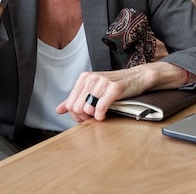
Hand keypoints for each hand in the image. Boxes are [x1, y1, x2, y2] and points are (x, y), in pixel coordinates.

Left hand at [55, 62, 189, 122]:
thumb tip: (59, 109)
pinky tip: (103, 116)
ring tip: (98, 115)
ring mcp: (103, 82)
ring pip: (87, 108)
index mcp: (84, 78)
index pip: (70, 103)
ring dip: (92, 117)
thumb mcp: (93, 89)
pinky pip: (100, 107)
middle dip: (83, 117)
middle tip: (92, 118)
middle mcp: (91, 78)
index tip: (85, 117)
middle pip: (77, 107)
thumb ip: (75, 99)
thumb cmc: (115, 84)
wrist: (137, 77)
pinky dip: (100, 115)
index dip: (75, 115)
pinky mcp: (114, 88)